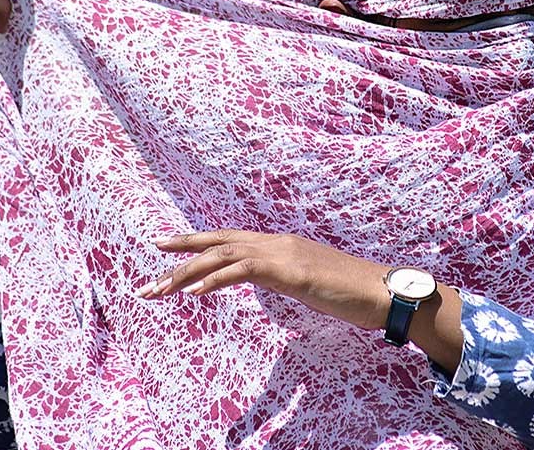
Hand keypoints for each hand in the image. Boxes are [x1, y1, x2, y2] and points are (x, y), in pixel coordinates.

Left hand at [137, 230, 392, 330]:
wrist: (384, 292)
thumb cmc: (352, 293)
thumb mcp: (310, 284)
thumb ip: (287, 278)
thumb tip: (270, 282)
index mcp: (281, 245)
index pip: (231, 241)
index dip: (198, 243)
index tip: (168, 250)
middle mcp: (277, 242)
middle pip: (219, 242)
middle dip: (181, 252)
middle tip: (150, 267)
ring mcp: (283, 253)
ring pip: (223, 256)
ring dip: (186, 273)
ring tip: (159, 289)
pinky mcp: (289, 270)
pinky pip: (242, 271)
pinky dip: (214, 280)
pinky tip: (193, 292)